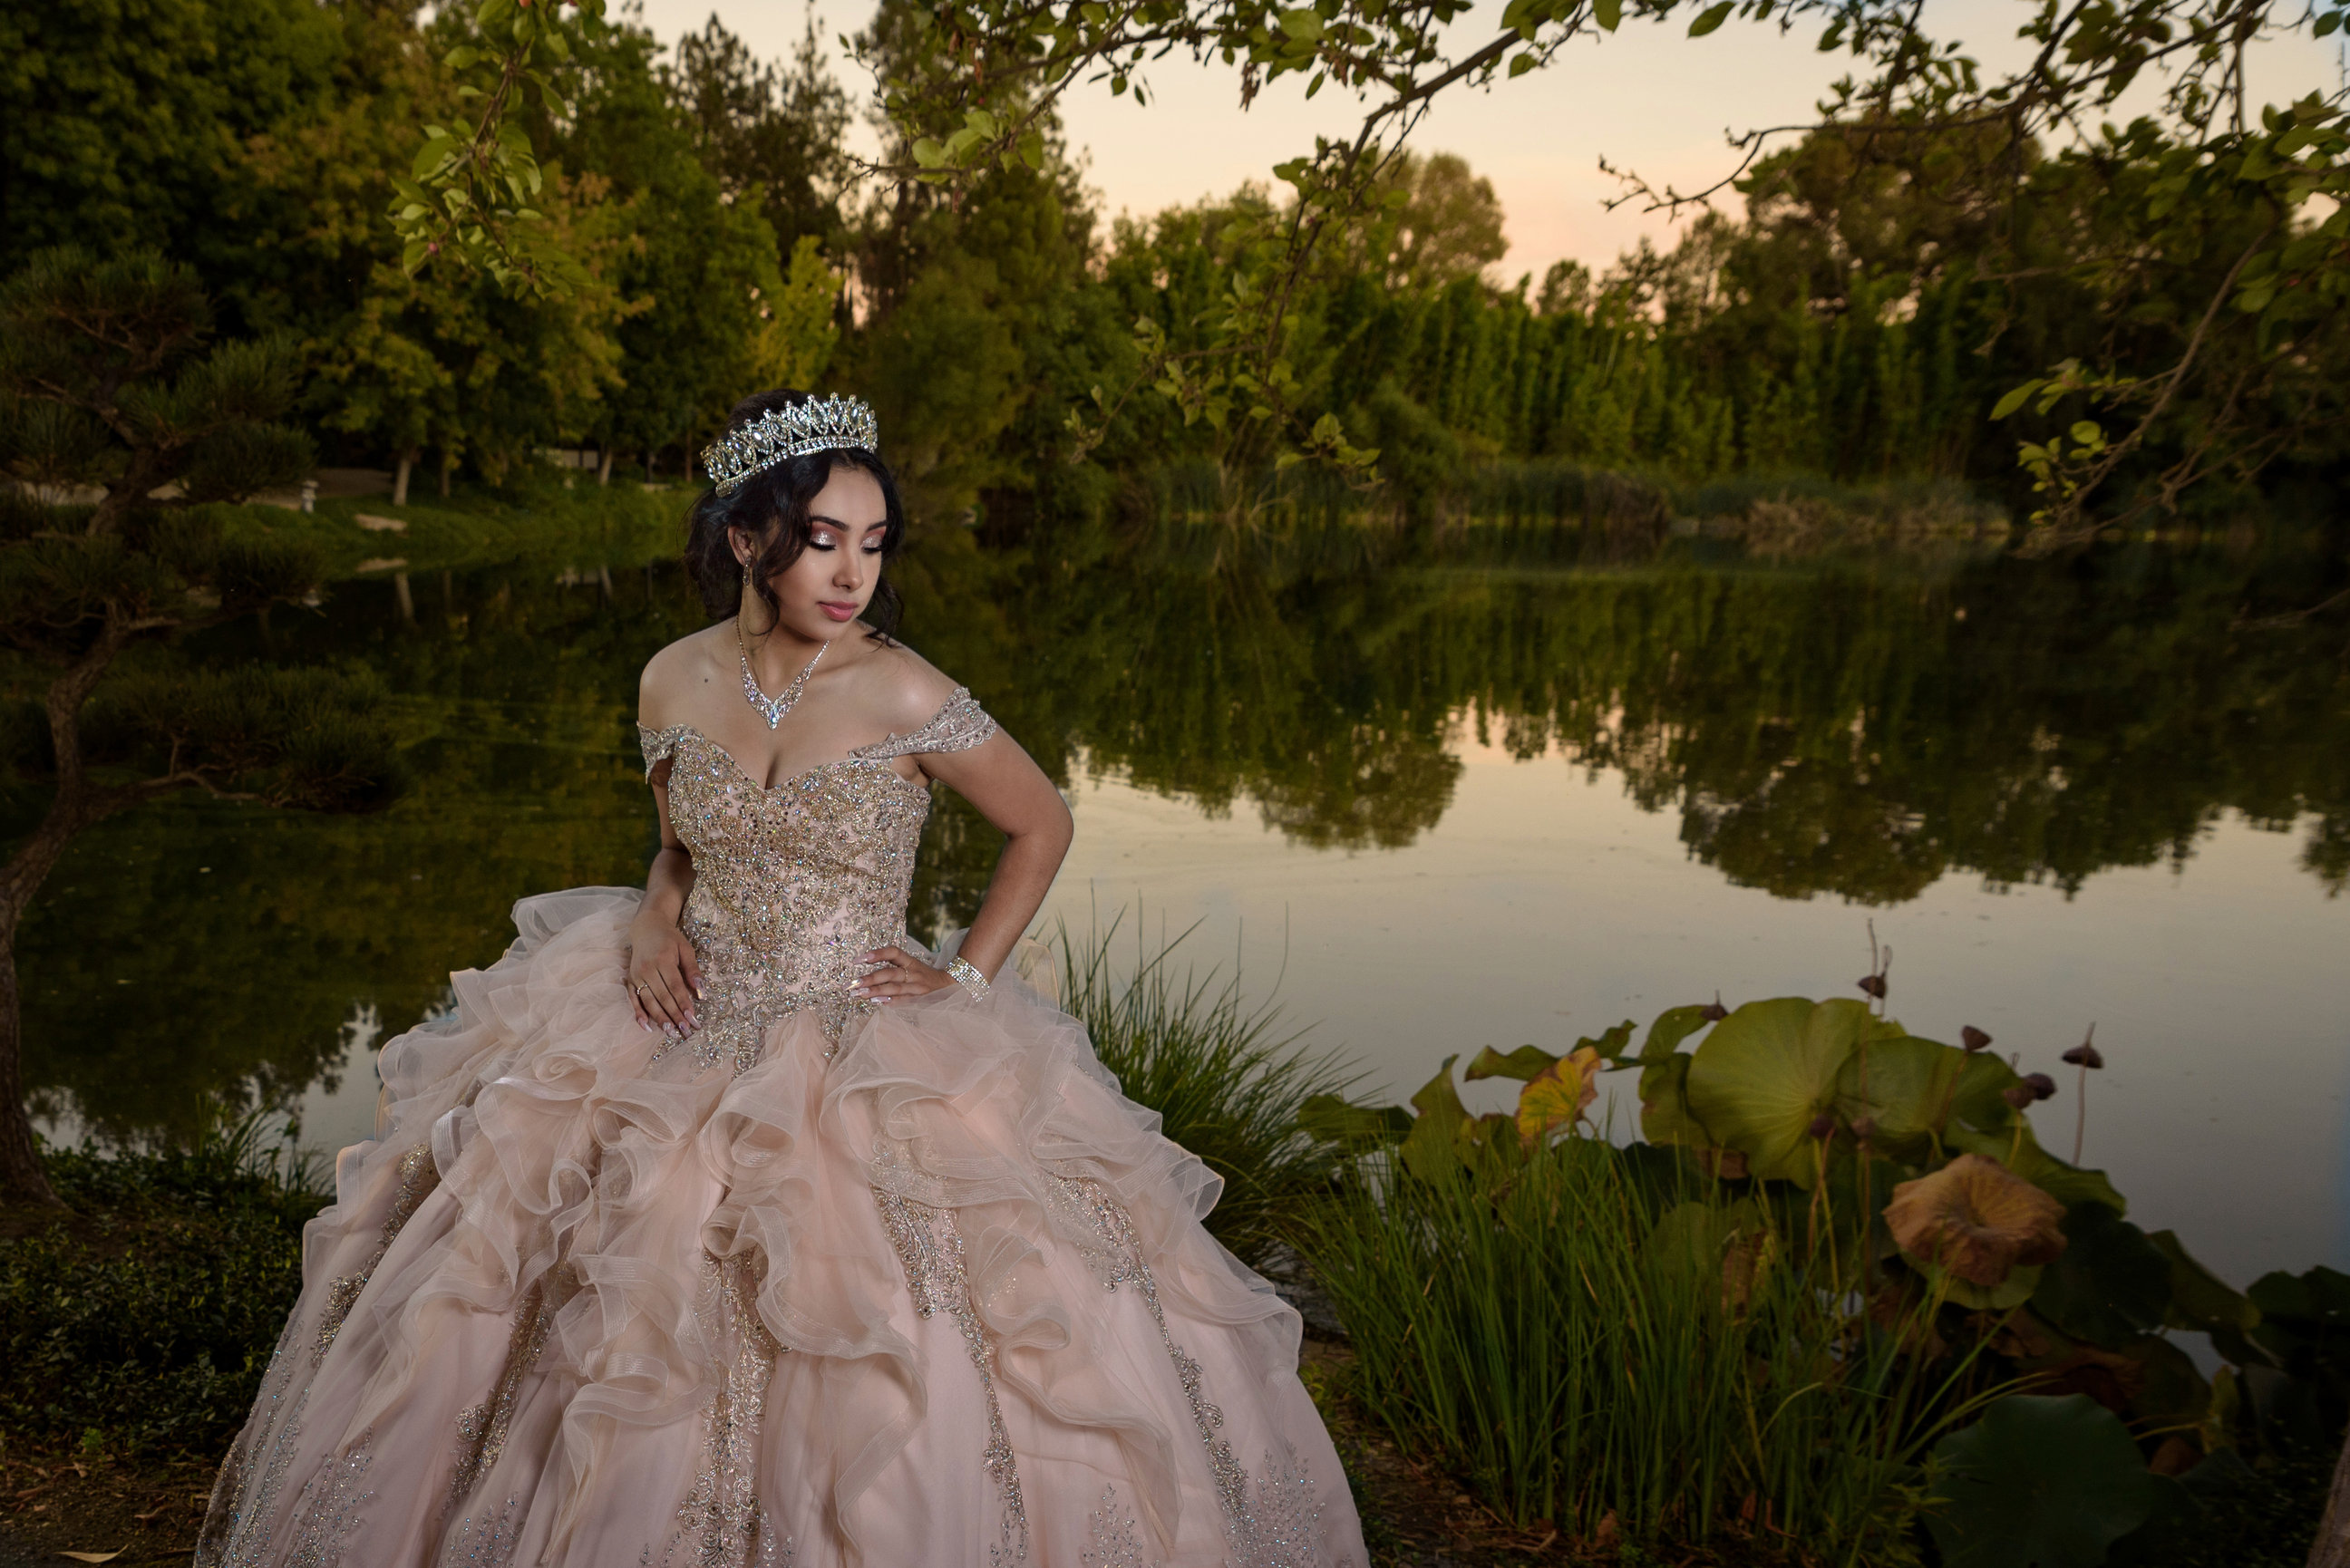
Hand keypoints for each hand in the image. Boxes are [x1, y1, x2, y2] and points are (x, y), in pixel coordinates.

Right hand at [627, 913, 702, 1036]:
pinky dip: (639, 1014)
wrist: (646, 928)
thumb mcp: (685, 948)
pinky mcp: (630, 980)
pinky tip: (646, 1026)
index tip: (692, 1018)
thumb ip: (693, 969)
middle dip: (674, 1015)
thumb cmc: (670, 939)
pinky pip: (633, 999)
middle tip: (685, 1030)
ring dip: (660, 1018)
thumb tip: (701, 992)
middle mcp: (647, 969)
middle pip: (662, 997)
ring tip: (671, 1032)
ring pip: (649, 1001)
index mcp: (663, 959)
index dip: (683, 1003)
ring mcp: (637, 975)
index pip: (675, 987)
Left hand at [850, 945, 955, 1004]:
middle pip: (890, 973)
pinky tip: (877, 1002)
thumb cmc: (923, 976)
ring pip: (894, 988)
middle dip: (870, 978)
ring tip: (860, 994)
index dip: (877, 954)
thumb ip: (892, 968)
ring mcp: (917, 987)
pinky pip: (903, 1000)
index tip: (858, 960)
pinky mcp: (920, 999)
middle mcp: (914, 972)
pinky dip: (890, 1001)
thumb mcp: (911, 966)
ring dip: (876, 991)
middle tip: (852, 983)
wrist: (950, 985)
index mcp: (910, 961)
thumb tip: (865, 976)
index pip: (893, 952)